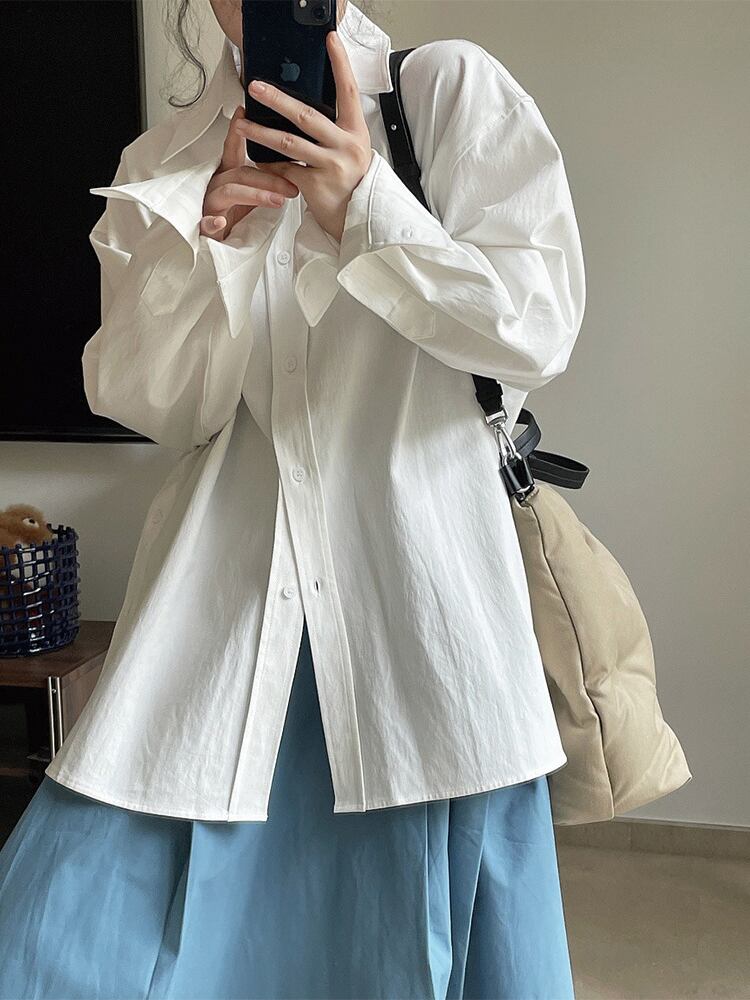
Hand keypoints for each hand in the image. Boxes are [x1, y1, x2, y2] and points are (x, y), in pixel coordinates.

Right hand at [201, 106, 299, 240]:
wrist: (222, 247)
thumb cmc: (236, 217)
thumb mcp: (253, 194)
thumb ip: (265, 179)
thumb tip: (293, 166)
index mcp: (228, 175)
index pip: (234, 150)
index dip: (238, 131)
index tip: (245, 111)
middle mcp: (217, 185)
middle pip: (241, 172)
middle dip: (269, 177)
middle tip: (293, 185)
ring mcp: (209, 205)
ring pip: (230, 192)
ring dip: (254, 195)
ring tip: (277, 201)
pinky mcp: (204, 227)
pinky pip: (206, 222)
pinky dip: (213, 222)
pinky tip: (221, 223)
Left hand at [236, 31, 372, 243]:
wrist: (359, 217)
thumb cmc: (353, 181)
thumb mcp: (352, 148)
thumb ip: (335, 128)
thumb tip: (306, 106)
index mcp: (355, 132)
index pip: (349, 91)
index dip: (340, 64)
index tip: (329, 40)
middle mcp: (345, 146)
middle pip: (307, 115)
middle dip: (278, 100)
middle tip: (255, 87)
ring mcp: (331, 167)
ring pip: (289, 143)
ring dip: (261, 133)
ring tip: (242, 124)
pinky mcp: (316, 186)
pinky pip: (285, 170)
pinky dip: (269, 166)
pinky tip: (256, 160)